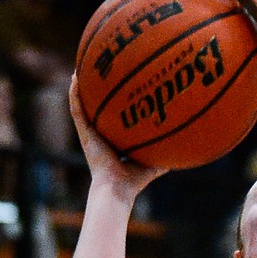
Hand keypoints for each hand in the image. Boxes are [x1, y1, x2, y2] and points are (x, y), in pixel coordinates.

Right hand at [68, 75, 162, 200]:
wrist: (118, 188)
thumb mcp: (152, 164)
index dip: (113, 106)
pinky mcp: (84, 134)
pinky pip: (76, 110)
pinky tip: (74, 78)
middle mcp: (99, 136)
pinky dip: (74, 95)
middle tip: (97, 73)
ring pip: (82, 106)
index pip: (112, 120)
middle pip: (96, 110)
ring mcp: (89, 134)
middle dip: (95, 93)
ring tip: (79, 69)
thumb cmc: (134, 181)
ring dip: (80, 88)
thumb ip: (164, 157)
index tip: (117, 89)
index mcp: (112, 142)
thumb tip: (182, 152)